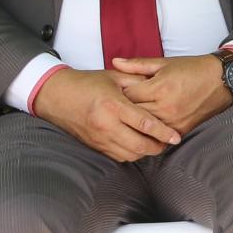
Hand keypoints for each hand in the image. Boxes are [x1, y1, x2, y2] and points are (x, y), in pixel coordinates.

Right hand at [34, 67, 180, 161]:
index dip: (163, 132)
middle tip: (167, 143)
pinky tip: (137, 146)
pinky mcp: (94, 146)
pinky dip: (131, 154)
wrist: (56, 95)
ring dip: (145, 152)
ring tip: (154, 144)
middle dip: (157, 147)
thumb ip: (137, 81)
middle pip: (139, 145)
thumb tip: (158, 86)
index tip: (175, 137)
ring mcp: (99, 138)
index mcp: (113, 105)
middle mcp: (106, 125)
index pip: (145, 124)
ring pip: (130, 154)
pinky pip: (118, 156)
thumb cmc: (86, 83)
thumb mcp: (114, 76)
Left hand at [114, 55, 232, 136]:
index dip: (119, 94)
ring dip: (135, 124)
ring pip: (145, 128)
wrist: (221, 80)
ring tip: (126, 119)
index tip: (115, 93)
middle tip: (116, 108)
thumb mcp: (164, 63)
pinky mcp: (182, 130)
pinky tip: (145, 128)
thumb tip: (115, 62)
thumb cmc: (193, 69)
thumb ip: (137, 65)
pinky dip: (151, 132)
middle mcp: (166, 107)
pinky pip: (159, 136)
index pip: (128, 96)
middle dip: (124, 110)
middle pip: (133, 114)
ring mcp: (174, 121)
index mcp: (159, 87)